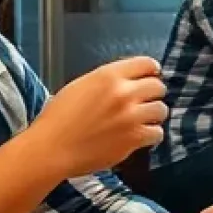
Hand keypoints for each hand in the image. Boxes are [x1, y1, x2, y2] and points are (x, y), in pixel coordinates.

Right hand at [33, 57, 166, 178]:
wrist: (51, 148)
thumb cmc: (58, 119)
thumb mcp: (81, 86)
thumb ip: (107, 81)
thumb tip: (128, 82)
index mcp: (108, 76)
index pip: (147, 64)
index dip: (151, 71)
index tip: (150, 77)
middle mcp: (123, 93)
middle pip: (158, 87)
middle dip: (152, 94)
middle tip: (144, 102)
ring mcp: (131, 116)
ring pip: (161, 109)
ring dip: (153, 115)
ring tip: (142, 120)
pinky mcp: (134, 138)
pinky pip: (157, 133)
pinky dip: (151, 135)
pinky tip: (140, 136)